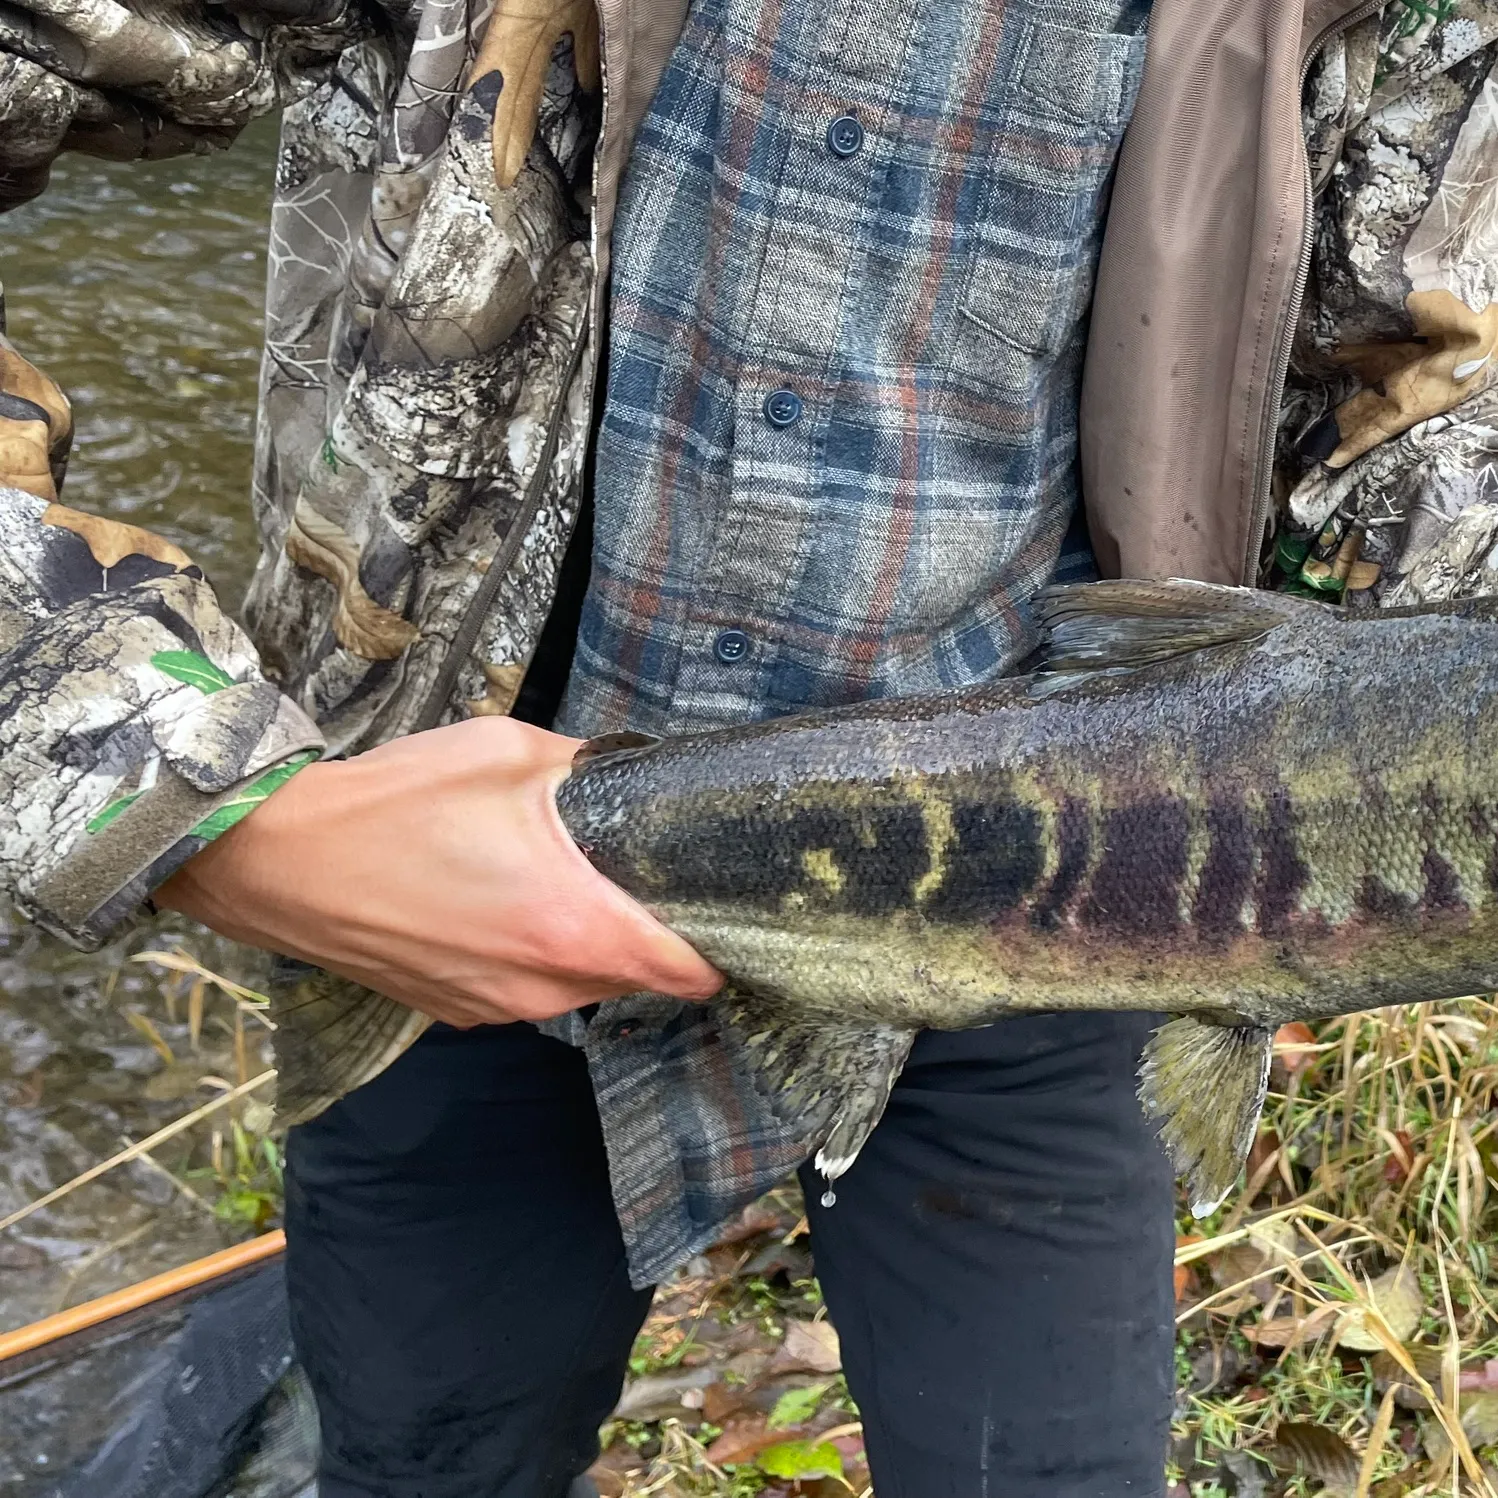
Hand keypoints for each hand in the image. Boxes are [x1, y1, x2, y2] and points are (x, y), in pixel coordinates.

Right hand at [155, 716, 722, 1025]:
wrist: (279, 859)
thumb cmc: (395, 804)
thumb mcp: (510, 754)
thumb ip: (589, 768)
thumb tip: (627, 771)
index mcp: (573, 928)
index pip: (688, 972)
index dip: (717, 944)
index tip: (720, 910)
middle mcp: (543, 987)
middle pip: (637, 976)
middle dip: (647, 933)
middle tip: (636, 873)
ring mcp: (496, 1008)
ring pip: (580, 986)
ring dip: (587, 944)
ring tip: (562, 882)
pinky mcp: (457, 1011)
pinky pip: (526, 989)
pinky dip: (534, 956)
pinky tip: (502, 903)